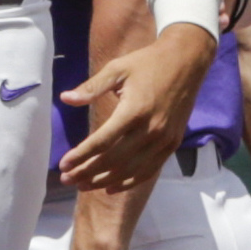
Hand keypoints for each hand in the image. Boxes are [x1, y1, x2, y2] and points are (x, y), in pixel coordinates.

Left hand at [60, 22, 217, 188]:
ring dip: (104, 181)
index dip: (81, 156)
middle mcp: (150, 130)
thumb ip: (91, 87)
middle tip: (66, 179)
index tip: (63, 165)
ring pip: (130, 170)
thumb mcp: (117, 69)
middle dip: (87, 172)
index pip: (102, 142)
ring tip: (83, 186)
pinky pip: (149, 170)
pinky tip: (112, 187)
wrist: (187, 62)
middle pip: (113, 160)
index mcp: (134, 110)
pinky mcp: (172, 144)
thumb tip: (65, 99)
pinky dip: (129, 182)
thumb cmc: (148, 63)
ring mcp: (164, 140)